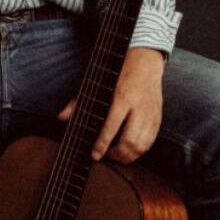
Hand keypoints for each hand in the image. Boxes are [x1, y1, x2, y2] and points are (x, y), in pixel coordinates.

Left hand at [57, 47, 164, 163]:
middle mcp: (138, 107)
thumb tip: (62, 117)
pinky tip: (129, 150)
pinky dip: (140, 151)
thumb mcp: (97, 83)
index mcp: (122, 98)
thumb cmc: (119, 73)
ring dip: (128, 157)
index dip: (102, 144)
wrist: (145, 62)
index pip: (112, 127)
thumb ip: (79, 101)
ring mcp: (150, 114)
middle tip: (106, 156)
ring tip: (116, 156)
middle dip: (116, 155)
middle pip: (129, 141)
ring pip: (141, 145)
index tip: (95, 154)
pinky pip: (151, 141)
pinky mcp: (158, 118)